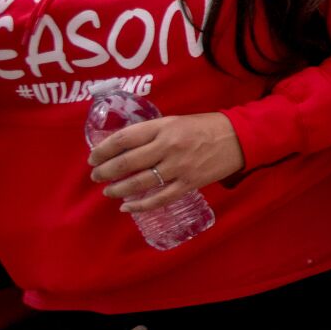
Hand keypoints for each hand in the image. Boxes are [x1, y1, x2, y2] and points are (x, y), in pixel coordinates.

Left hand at [90, 111, 242, 212]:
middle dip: (106, 171)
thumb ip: (152, 133)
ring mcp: (178, 168)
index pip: (124, 139)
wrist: (237, 139)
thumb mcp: (174, 121)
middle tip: (95, 176)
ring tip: (108, 192)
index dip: (104, 149)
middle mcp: (167, 147)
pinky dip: (141, 205)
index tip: (93, 157)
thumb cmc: (204, 127)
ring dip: (119, 189)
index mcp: (162, 128)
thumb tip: (126, 147)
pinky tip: (127, 208)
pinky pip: (160, 198)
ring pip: (140, 182)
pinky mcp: (189, 184)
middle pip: (128, 162)